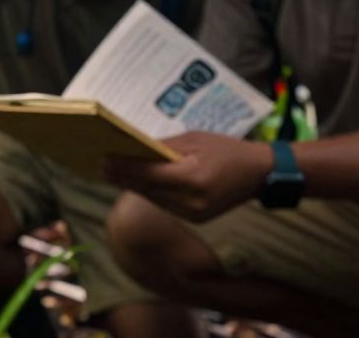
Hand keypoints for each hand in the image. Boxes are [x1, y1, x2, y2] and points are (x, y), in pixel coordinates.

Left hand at [103, 132, 272, 221]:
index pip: (148, 174)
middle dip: (122, 177)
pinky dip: (149, 193)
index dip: (123, 167)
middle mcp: (191, 201)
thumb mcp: (195, 140)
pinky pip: (164, 205)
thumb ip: (164, 147)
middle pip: (146, 189)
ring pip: (152, 199)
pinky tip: (135, 182)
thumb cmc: (226, 149)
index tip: (103, 158)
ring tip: (110, 172)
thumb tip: (133, 149)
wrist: (259, 174)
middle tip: (99, 164)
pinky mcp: (195, 219)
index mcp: (193, 178)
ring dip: (131, 186)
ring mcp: (193, 214)